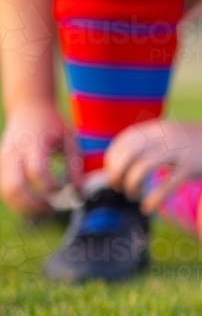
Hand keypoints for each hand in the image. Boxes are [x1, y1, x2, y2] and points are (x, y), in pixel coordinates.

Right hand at [0, 99, 80, 216]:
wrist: (28, 105)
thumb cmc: (53, 123)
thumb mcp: (70, 139)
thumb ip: (75, 165)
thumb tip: (79, 192)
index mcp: (34, 143)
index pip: (38, 172)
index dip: (52, 186)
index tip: (66, 190)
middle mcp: (14, 151)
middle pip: (15, 187)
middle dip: (34, 204)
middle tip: (53, 209)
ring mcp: (3, 157)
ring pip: (6, 191)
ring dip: (24, 206)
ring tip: (44, 209)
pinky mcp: (0, 163)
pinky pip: (3, 188)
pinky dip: (17, 200)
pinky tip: (33, 203)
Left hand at [105, 119, 201, 213]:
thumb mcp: (174, 135)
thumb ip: (154, 143)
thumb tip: (132, 161)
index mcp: (158, 128)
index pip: (123, 141)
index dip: (113, 159)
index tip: (114, 173)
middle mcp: (165, 136)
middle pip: (127, 153)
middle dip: (117, 173)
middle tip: (119, 187)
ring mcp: (179, 151)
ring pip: (142, 167)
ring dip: (131, 185)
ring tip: (133, 196)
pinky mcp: (192, 166)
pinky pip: (167, 185)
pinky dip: (153, 199)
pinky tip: (148, 208)